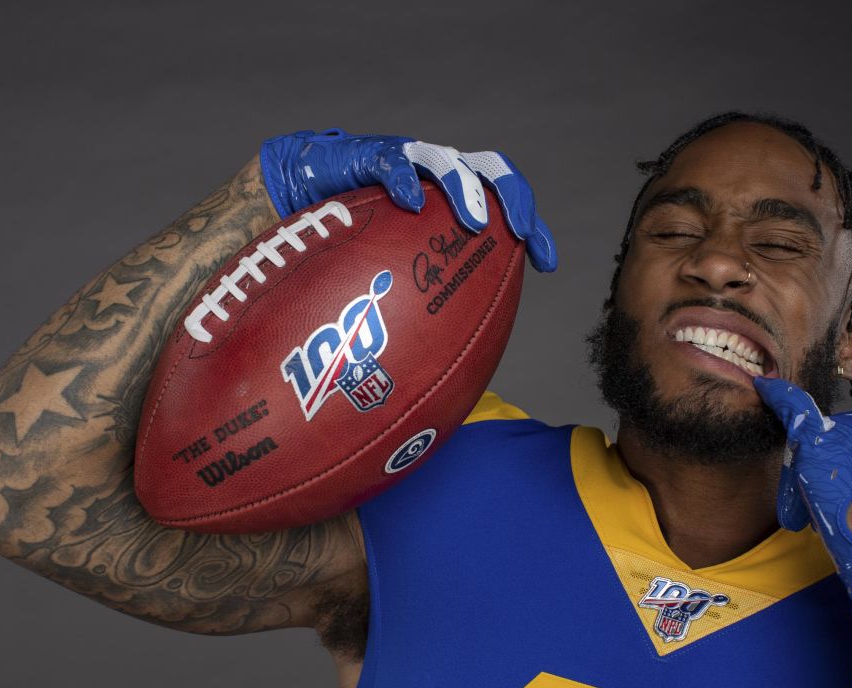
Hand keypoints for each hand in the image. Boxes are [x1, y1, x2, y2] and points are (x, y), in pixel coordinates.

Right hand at [259, 129, 556, 271]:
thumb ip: (424, 299)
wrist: (303, 188)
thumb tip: (447, 367)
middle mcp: (440, 173)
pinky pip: (391, 163)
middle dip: (514, 199)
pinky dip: (403, 179)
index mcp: (456, 196)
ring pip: (447, 161)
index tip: (548, 264)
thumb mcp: (398, 268)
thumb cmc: (357, 236)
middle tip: (521, 232)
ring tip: (475, 222)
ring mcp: (408, 160)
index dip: (533, 231)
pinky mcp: (370, 155)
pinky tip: (409, 201)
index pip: (508, 205)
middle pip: (493, 171)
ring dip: (465, 190)